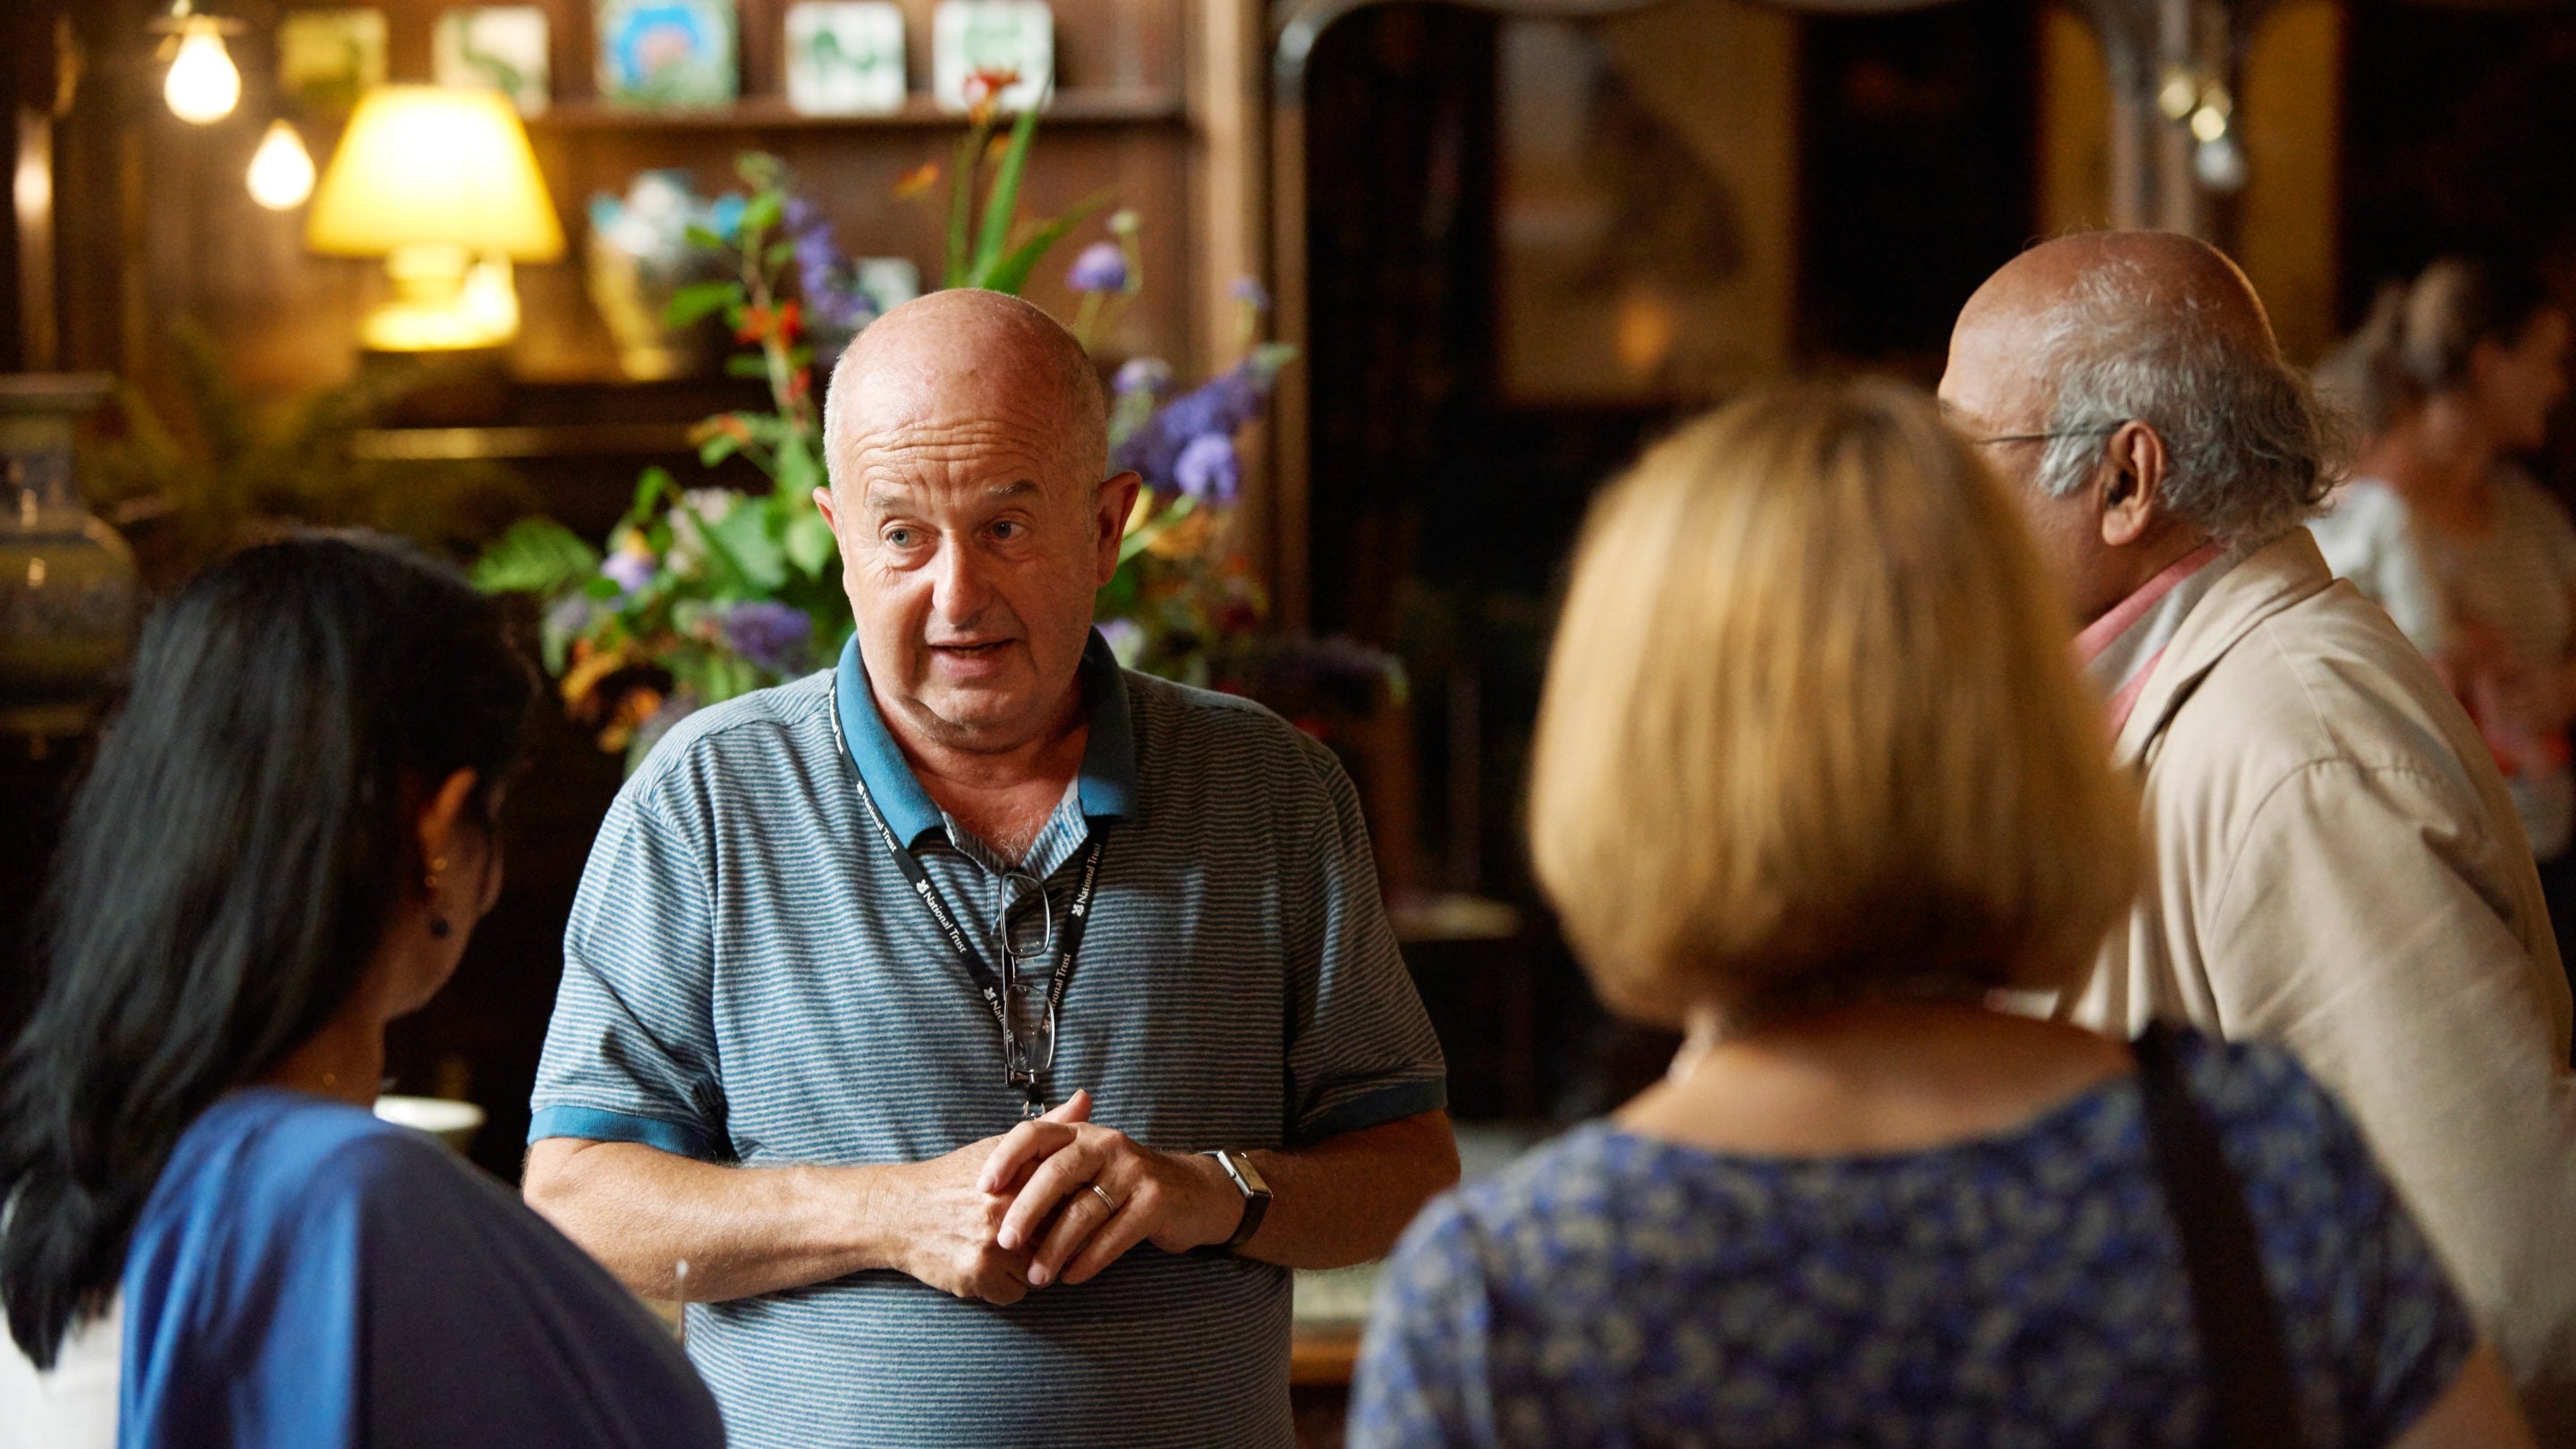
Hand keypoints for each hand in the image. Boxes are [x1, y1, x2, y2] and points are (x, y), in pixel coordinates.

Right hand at [884, 1093, 1092, 1303]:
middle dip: (1053, 1240)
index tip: (1068, 1209)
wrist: (897, 1212)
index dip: (1074, 1207)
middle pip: (1060, 1238)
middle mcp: (1006, 1208)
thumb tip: (1085, 1098)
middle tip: (1036, 1233)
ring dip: (1031, 1267)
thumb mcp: (998, 1147)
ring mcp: (992, 1244)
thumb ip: (1048, 1128)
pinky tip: (988, 1265)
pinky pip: (1015, 1292)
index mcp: (1018, 1174)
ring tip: (1007, 1248)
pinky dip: (1006, 1285)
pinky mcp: (977, 1274)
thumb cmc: (952, 1178)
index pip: (1073, 1198)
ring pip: (1041, 1271)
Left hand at [978, 1096, 1242, 1288]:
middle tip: (1003, 1241)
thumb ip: (1045, 1168)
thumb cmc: (1124, 1183)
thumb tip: (986, 1181)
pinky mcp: (1155, 1202)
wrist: (1193, 1193)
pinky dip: (1090, 1259)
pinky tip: (1072, 1277)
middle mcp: (1107, 1144)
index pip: (1035, 1132)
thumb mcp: (1087, 1166)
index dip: (1006, 1156)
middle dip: (1026, 1209)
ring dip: (1056, 1247)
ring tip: (1036, 1276)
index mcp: (1082, 1133)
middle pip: (1056, 1172)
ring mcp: (1134, 1171)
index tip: (982, 1187)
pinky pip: (1115, 1235)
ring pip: (1084, 1210)